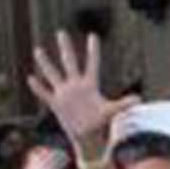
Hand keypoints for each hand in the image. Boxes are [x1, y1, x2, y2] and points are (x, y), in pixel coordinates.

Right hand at [26, 32, 135, 156]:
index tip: (93, 35)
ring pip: (53, 74)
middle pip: (70, 62)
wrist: (87, 136)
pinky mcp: (56, 104)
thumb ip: (123, 104)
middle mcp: (76, 86)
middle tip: (61, 32)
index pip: (92, 63)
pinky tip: (31, 78)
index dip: (93, 50)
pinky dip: (38, 87)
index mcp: (90, 85)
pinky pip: (45, 93)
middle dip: (66, 48)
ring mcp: (65, 93)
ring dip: (45, 63)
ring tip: (38, 50)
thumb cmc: (101, 123)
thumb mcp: (112, 111)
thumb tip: (138, 99)